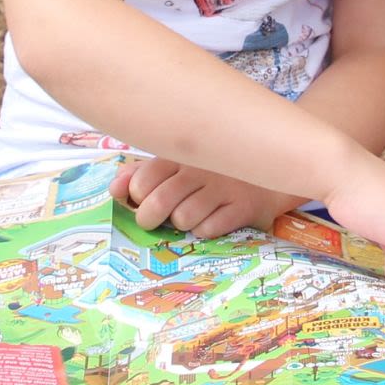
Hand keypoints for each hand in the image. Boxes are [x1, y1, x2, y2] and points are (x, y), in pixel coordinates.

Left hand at [112, 156, 289, 238]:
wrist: (269, 174)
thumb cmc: (213, 172)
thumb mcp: (177, 165)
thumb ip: (141, 174)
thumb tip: (114, 189)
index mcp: (180, 155)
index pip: (143, 180)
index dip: (137, 197)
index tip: (144, 199)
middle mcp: (200, 168)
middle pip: (158, 203)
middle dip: (149, 219)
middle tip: (153, 220)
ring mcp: (223, 186)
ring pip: (183, 218)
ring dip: (183, 223)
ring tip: (191, 215)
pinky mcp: (243, 206)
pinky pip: (209, 228)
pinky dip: (206, 229)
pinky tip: (213, 218)